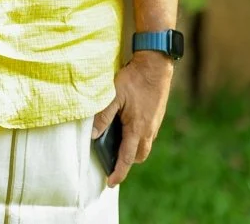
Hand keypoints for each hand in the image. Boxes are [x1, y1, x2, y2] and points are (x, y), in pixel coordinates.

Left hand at [91, 50, 173, 186]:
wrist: (156, 66)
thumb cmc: (134, 79)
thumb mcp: (114, 96)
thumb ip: (103, 116)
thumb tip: (93, 135)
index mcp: (137, 129)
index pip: (127, 158)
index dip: (119, 172)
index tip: (110, 183)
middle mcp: (148, 130)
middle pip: (139, 156)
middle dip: (127, 162)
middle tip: (113, 163)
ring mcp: (154, 123)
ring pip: (145, 146)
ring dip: (133, 150)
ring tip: (118, 146)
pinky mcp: (156, 116)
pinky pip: (148, 135)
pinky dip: (138, 138)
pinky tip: (128, 128)